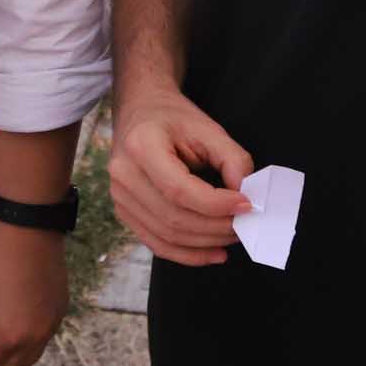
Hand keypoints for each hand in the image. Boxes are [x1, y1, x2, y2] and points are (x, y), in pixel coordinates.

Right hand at [109, 87, 252, 265]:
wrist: (140, 110)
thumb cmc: (174, 117)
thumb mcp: (208, 127)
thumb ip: (232, 159)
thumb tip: (246, 194)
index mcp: (141, 146)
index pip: (179, 190)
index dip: (216, 204)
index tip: (247, 204)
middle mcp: (124, 175)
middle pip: (174, 218)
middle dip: (216, 227)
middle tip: (246, 225)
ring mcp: (119, 197)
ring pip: (167, 236)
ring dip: (206, 244)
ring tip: (234, 236)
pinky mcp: (124, 212)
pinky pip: (157, 243)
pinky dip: (188, 254)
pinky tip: (213, 253)